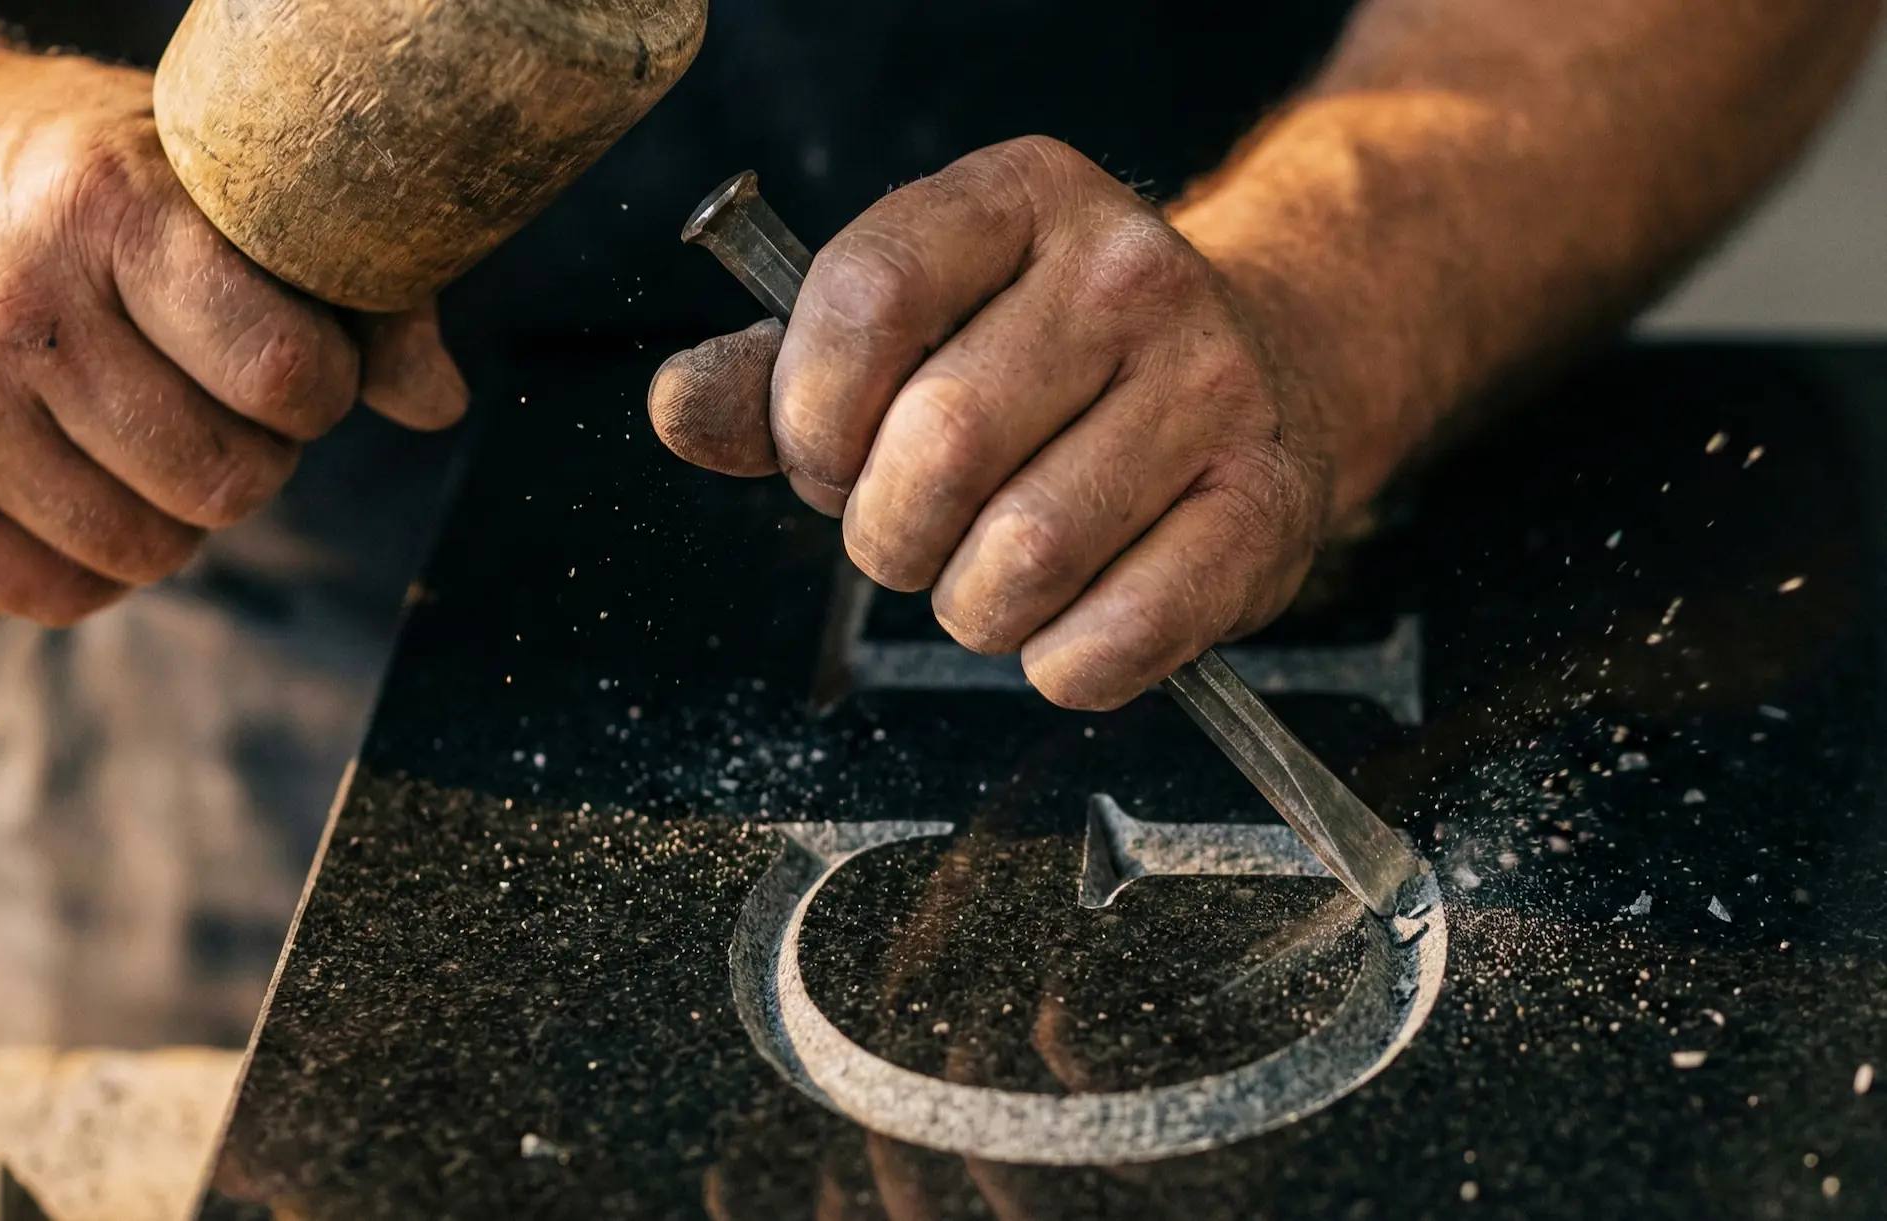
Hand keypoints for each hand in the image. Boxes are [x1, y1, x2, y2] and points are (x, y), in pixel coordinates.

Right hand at [0, 40, 465, 623]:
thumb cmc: (69, 174)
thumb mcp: (202, 178)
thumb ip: (339, 286)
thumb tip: (442, 401)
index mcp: (110, 206)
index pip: (286, 375)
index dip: (321, 390)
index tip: (298, 362)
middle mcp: (17, 306)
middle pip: (226, 482)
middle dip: (255, 459)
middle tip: (219, 407)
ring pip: (147, 552)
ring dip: (178, 518)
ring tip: (152, 441)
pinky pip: (54, 597)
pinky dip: (96, 570)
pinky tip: (87, 491)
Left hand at [650, 137, 1336, 709]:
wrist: (1260, 370)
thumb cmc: (1047, 366)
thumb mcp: (911, 330)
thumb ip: (778, 376)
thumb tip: (681, 408)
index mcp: (1018, 199)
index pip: (866, 298)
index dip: (811, 416)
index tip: (824, 456)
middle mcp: (1128, 272)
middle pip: (939, 444)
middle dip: (886, 532)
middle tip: (911, 531)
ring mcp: (1213, 384)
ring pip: (1022, 556)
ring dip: (970, 608)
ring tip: (991, 573)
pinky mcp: (1266, 503)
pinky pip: (1115, 636)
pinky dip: (1059, 663)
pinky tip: (1067, 619)